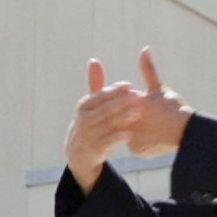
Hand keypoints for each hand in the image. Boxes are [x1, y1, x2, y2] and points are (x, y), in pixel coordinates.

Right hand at [65, 58, 140, 191]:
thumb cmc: (89, 124)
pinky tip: (129, 134)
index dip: (114, 91)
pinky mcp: (93, 151)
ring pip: (106, 125)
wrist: (79, 155)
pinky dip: (116, 138)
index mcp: (83, 107)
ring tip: (137, 113)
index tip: (129, 86)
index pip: (99, 96)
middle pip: (103, 109)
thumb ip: (95, 85)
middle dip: (120, 103)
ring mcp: (87, 136)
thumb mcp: (90, 106)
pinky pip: (106, 143)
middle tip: (137, 96)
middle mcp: (83, 120)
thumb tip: (94, 61)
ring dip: (121, 119)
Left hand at [120, 48, 192, 157]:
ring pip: (126, 131)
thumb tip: (145, 49)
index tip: (141, 103)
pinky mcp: (136, 151)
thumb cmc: (174, 108)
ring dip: (132, 128)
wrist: (187, 132)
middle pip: (120, 116)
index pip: (119, 100)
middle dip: (126, 114)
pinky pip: (133, 145)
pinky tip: (149, 138)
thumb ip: (148, 70)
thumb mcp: (159, 88)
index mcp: (133, 103)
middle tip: (146, 116)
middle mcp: (129, 120)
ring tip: (149, 126)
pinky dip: (139, 142)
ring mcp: (131, 136)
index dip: (126, 99)